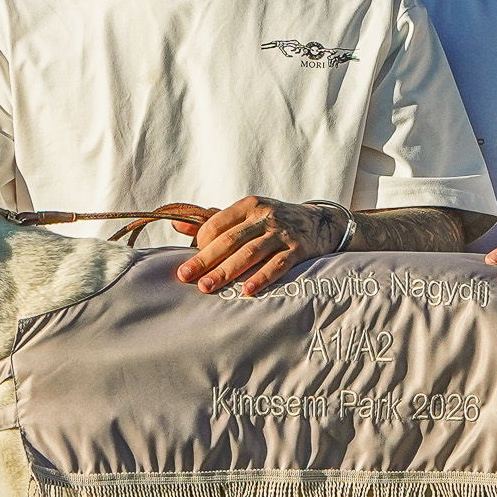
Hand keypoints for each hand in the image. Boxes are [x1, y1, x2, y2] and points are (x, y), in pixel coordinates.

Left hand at [175, 195, 336, 295]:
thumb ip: (214, 220)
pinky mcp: (298, 249)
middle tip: (186, 277)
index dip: (201, 242)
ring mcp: (282, 232)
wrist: (320, 222)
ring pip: (250, 253)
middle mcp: (265, 216)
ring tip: (207, 287)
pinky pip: (277, 265)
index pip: (217, 223)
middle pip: (229, 240)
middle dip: (205, 260)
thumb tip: (176, 225)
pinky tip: (248, 291)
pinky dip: (262, 278)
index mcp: (249, 205)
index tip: (194, 261)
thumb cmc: (275, 221)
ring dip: (227, 271)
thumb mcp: (248, 214)